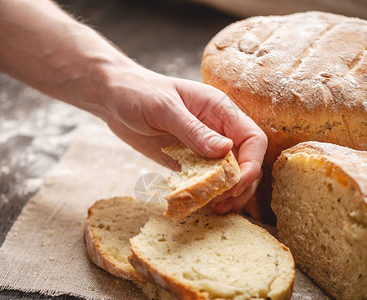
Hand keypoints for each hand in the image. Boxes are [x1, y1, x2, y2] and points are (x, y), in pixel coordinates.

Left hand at [102, 65, 267, 213]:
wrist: (114, 97)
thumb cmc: (138, 92)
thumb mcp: (164, 108)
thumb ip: (193, 130)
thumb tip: (225, 150)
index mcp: (220, 110)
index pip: (252, 139)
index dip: (251, 163)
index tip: (236, 183)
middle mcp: (217, 129)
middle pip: (246, 161)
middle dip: (241, 185)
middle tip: (222, 202)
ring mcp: (203, 146)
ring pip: (228, 175)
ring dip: (227, 194)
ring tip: (215, 209)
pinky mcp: (187, 160)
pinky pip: (205, 180)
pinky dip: (207, 194)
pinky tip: (199, 205)